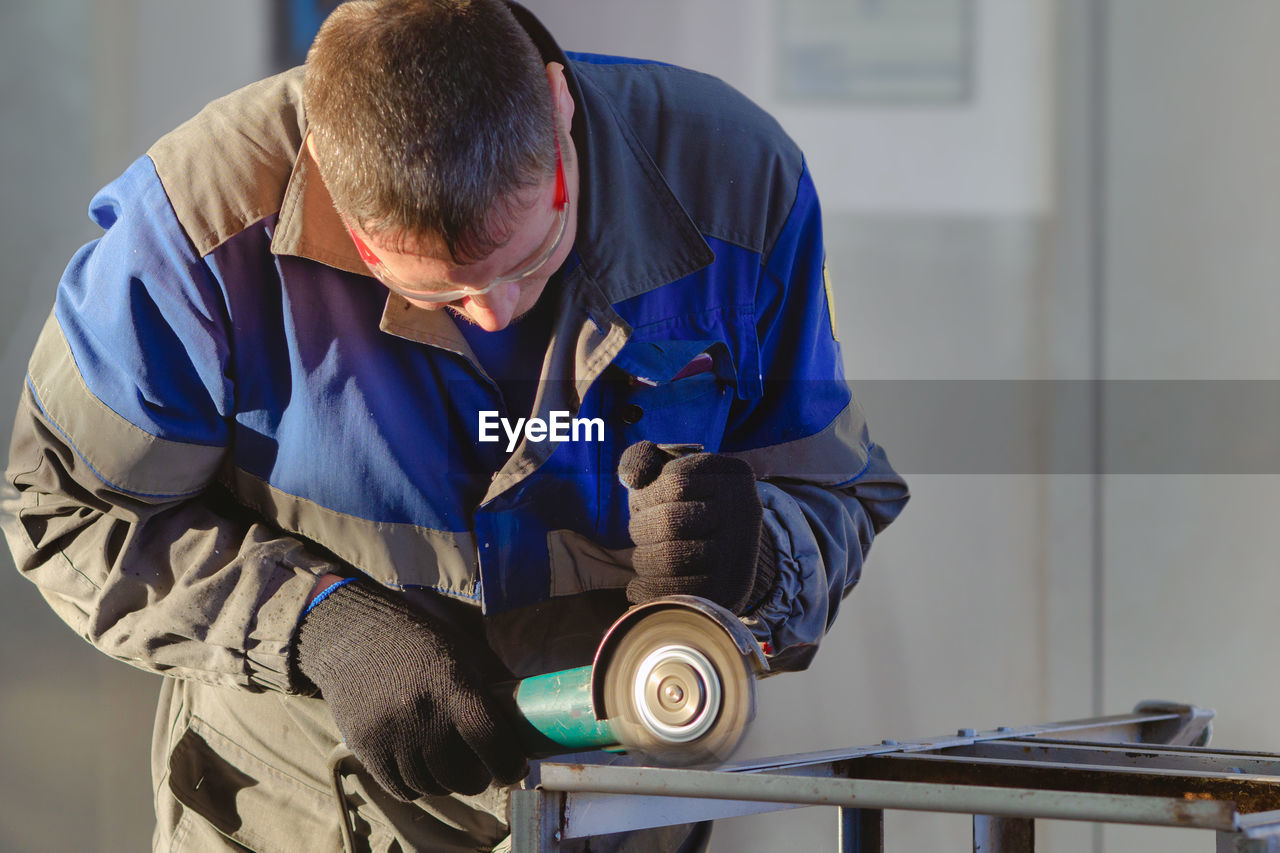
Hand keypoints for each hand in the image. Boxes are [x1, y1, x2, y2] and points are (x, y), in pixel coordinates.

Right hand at [295, 580, 527, 798]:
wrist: (355, 636)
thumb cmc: (421, 642)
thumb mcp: (466, 652)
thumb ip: (499, 685)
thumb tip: (533, 718)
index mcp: (454, 688)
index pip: (493, 744)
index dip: (511, 764)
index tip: (515, 768)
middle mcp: (422, 716)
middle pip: (463, 776)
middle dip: (479, 777)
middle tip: (481, 767)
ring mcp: (391, 736)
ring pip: (433, 787)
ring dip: (448, 783)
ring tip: (452, 765)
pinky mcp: (366, 750)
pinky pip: (403, 790)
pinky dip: (419, 786)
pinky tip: (424, 768)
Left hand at [617, 441, 775, 613]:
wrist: (730, 547)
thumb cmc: (687, 502)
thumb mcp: (669, 469)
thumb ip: (643, 459)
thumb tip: (630, 478)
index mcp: (732, 475)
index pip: (675, 482)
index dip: (646, 494)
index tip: (647, 501)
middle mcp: (744, 511)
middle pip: (670, 521)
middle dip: (643, 528)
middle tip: (642, 532)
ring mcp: (739, 553)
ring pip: (670, 557)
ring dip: (644, 559)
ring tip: (645, 557)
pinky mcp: (728, 589)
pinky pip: (678, 590)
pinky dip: (648, 589)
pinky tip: (639, 586)